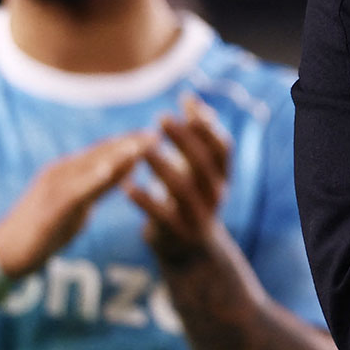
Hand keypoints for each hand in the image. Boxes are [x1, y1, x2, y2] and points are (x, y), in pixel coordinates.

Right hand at [0, 131, 155, 276]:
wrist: (6, 253)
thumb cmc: (45, 228)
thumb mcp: (79, 204)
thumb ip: (101, 186)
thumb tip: (128, 170)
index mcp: (69, 171)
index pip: (105, 151)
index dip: (130, 142)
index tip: (158, 133)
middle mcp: (61, 172)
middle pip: (101, 154)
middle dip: (130, 144)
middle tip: (158, 134)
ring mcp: (53, 188)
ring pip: (89, 167)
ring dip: (116, 155)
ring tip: (140, 146)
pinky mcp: (49, 207)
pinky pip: (74, 190)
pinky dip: (92, 179)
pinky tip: (109, 170)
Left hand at [125, 93, 234, 264]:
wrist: (191, 251)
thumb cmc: (191, 197)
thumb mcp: (198, 168)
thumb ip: (196, 136)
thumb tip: (190, 99)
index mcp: (223, 176)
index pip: (222, 147)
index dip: (207, 125)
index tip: (185, 103)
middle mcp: (216, 195)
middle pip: (204, 164)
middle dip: (184, 140)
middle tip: (161, 118)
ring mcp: (199, 216)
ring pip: (183, 189)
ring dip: (163, 167)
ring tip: (143, 148)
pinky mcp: (177, 234)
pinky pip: (161, 216)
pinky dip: (145, 200)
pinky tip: (126, 185)